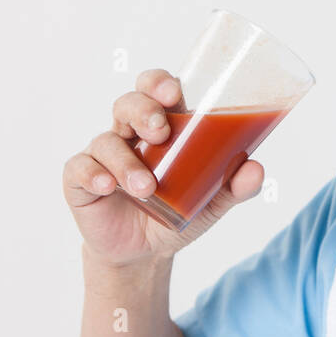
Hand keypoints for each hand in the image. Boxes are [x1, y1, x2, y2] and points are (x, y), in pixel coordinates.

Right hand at [62, 69, 265, 265]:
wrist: (146, 253)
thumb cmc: (177, 211)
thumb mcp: (211, 202)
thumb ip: (235, 186)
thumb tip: (256, 169)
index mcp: (161, 126)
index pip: (154, 89)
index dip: (159, 83)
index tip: (174, 92)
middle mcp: (129, 133)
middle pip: (127, 103)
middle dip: (143, 110)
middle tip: (160, 131)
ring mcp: (103, 155)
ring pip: (106, 140)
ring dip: (127, 162)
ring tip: (147, 188)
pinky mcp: (80, 180)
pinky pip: (79, 167)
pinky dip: (93, 174)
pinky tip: (107, 185)